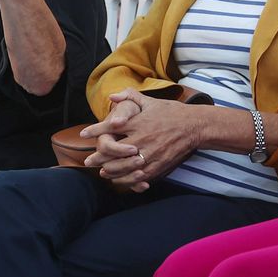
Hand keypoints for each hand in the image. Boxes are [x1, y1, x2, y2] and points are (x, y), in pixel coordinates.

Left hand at [82, 92, 198, 191]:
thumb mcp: (151, 101)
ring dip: (110, 171)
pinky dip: (126, 179)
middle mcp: (141, 139)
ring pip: (123, 167)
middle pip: (112, 151)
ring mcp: (149, 154)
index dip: (94, 131)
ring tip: (102, 172)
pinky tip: (120, 180)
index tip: (83, 134)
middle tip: (88, 161)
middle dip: (98, 157)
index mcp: (138, 122)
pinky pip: (137, 176)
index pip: (110, 127)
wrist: (194, 126)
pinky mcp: (158, 165)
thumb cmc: (172, 112)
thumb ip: (130, 97)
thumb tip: (112, 96)